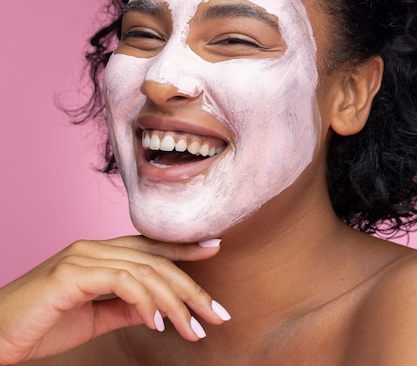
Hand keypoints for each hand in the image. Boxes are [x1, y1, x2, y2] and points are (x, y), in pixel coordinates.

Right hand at [0, 236, 227, 363]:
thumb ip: (124, 307)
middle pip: (153, 260)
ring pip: (143, 270)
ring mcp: (81, 257)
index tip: (214, 249)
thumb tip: (157, 309)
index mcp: (97, 254)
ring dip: (174, 301)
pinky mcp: (70, 273)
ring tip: (193, 330)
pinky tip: (158, 323)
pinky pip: (121, 280)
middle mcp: (92, 247)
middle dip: (190, 285)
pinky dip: (144, 301)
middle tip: (217, 313)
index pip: (148, 246)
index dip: (182, 248)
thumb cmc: (39, 326)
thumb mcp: (93, 318)